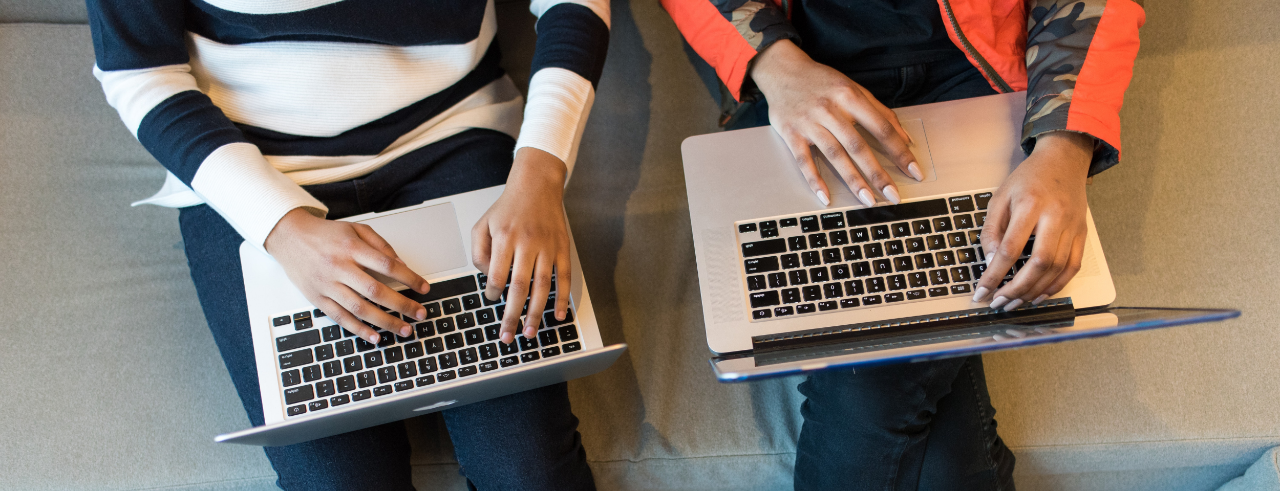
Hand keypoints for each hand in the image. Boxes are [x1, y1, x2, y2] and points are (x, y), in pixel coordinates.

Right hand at [265, 208, 430, 343]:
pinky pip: (340, 318)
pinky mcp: (317, 298)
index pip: (387, 265)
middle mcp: (339, 267)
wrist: (289, 237)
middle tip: (420, 314)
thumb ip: (380, 245)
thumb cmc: (325, 234)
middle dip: (402, 305)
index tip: (424, 287)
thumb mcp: (355, 229)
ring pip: (359, 308)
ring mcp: (327, 285)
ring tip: (404, 329)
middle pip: (376, 290)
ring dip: (385, 322)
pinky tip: (375, 337)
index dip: (409, 278)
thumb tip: (401, 263)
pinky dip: (359, 330)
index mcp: (351, 247)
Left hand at [471, 147, 572, 343]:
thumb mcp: (482, 224)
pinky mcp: (562, 248)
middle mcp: (527, 243)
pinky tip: (558, 316)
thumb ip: (479, 253)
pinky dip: (562, 299)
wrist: (537, 185)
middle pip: (519, 287)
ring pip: (542, 286)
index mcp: (504, 237)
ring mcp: (547, 247)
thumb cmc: (508, 208)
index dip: (492, 292)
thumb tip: (489, 278)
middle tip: (507, 336)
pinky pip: (564, 278)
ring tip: (529, 332)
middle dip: (512, 315)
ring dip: (536, 312)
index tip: (491, 298)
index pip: (497, 274)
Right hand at [749, 39, 920, 206]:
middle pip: (858, 146)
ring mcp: (809, 122)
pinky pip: (804, 160)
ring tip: (868, 200)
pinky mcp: (791, 133)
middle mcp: (830, 110)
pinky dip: (814, 179)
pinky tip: (826, 197)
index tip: (914, 170)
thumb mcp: (853, 88)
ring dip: (852, 180)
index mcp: (850, 96)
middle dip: (878, 173)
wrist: (783, 70)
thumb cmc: (822, 82)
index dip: (900, 151)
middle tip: (893, 195)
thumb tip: (906, 138)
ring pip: (834, 155)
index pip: (881, 127)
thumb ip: (880, 112)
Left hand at [973, 131, 1093, 309]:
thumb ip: (992, 230)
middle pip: (1039, 263)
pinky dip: (1057, 285)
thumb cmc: (1028, 178)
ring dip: (1035, 291)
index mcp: (1030, 205)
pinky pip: (1073, 266)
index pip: (1011, 249)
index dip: (995, 274)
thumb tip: (991, 261)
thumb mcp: (1000, 197)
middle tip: (999, 303)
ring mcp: (1072, 226)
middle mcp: (1055, 216)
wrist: (1063, 160)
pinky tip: (1040, 295)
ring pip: (1057, 268)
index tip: (982, 291)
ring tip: (1015, 303)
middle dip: (1017, 289)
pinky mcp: (1082, 233)